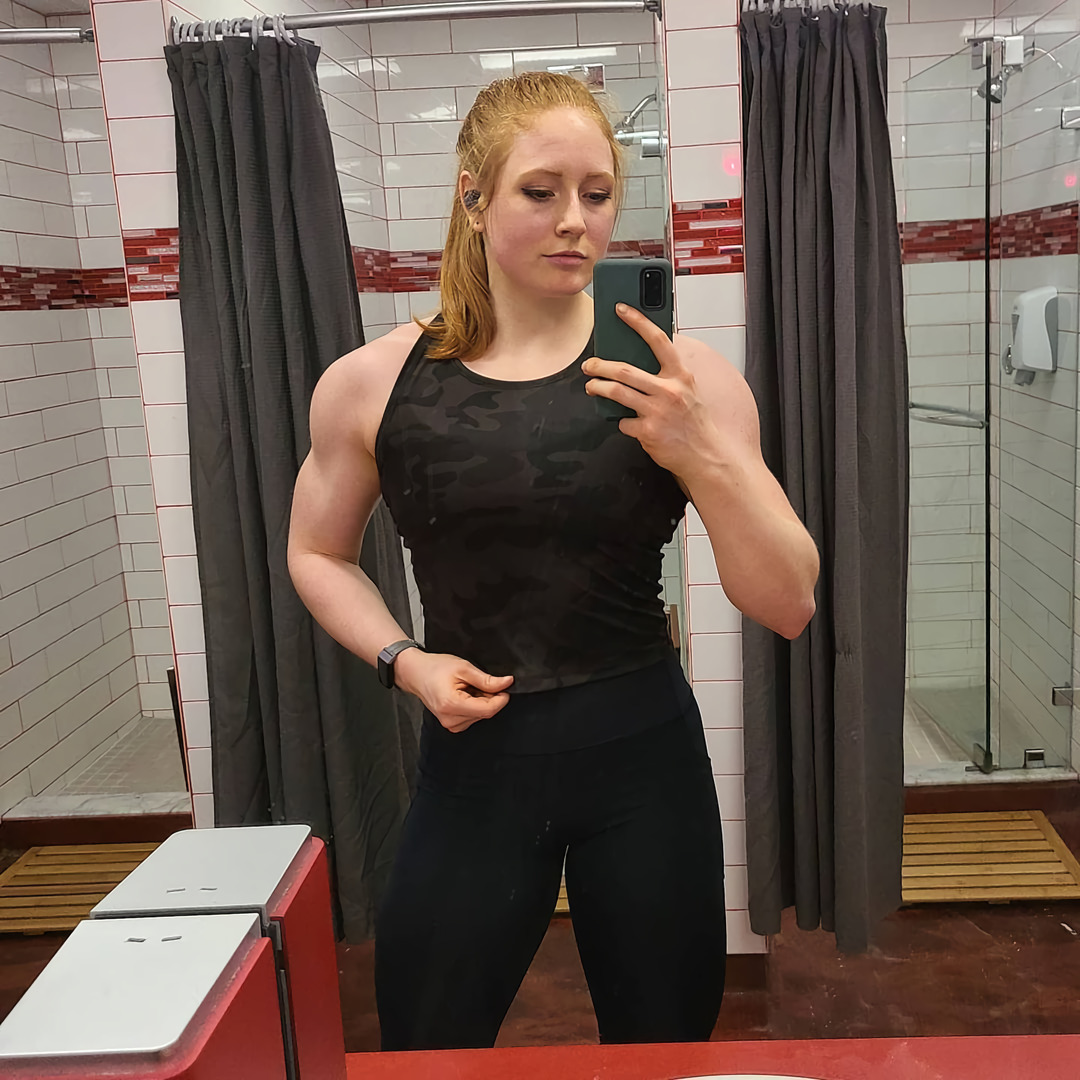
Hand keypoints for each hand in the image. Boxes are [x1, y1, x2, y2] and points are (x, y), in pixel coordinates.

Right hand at [393, 648, 513, 732]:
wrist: (416, 673)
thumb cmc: (435, 668)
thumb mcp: (463, 668)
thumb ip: (486, 679)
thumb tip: (506, 683)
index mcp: (452, 705)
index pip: (488, 710)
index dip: (501, 698)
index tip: (504, 686)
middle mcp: (450, 719)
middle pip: (485, 713)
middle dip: (490, 698)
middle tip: (480, 682)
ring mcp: (450, 724)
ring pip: (480, 716)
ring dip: (481, 702)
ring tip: (468, 687)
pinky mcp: (451, 724)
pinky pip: (472, 717)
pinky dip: (474, 706)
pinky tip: (465, 695)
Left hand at [582, 303, 721, 478]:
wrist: (706, 456)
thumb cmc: (695, 423)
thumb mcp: (689, 391)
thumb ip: (668, 376)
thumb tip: (639, 362)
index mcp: (681, 376)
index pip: (657, 340)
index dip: (637, 321)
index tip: (621, 310)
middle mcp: (669, 391)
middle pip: (625, 370)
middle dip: (601, 364)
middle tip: (590, 364)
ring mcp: (657, 412)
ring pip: (616, 392)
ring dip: (598, 387)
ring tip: (592, 386)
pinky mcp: (648, 432)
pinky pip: (623, 422)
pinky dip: (621, 421)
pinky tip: (625, 422)